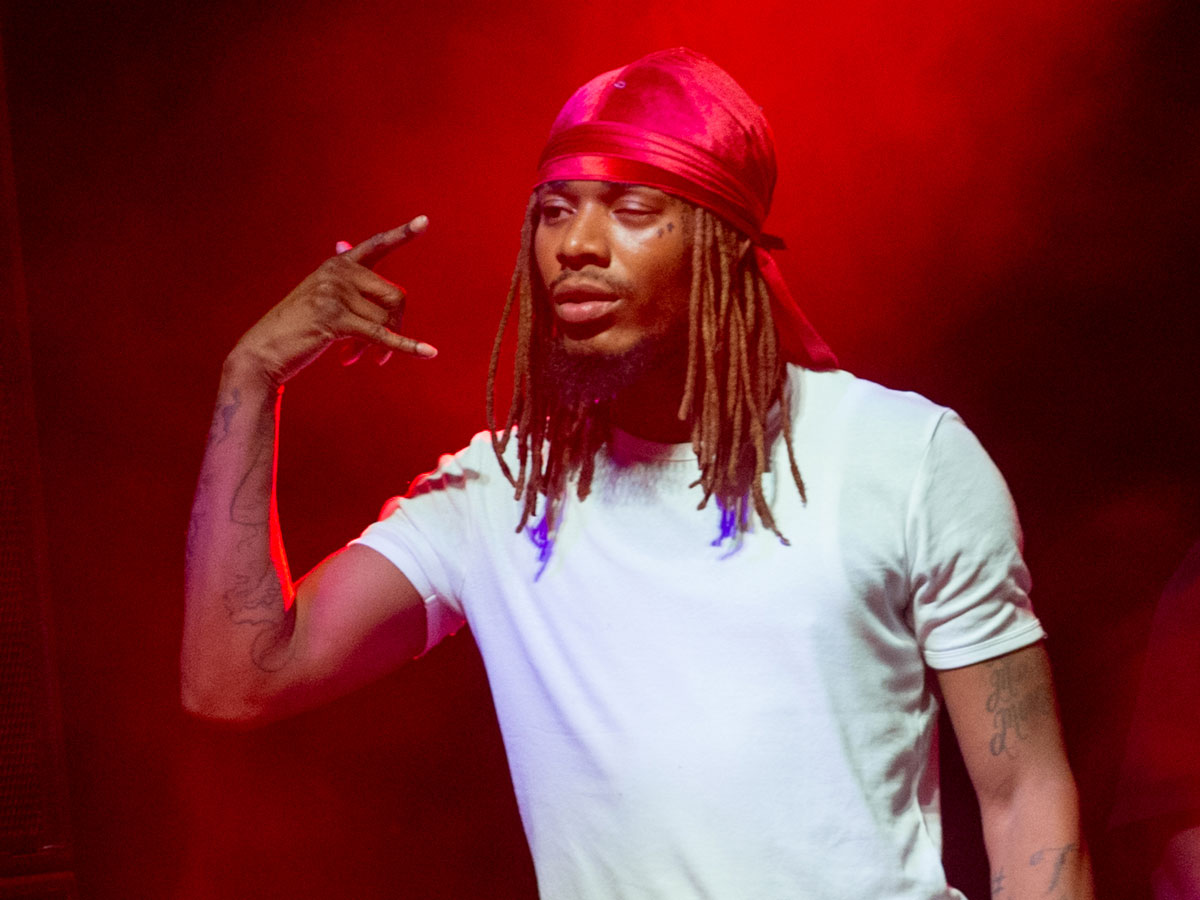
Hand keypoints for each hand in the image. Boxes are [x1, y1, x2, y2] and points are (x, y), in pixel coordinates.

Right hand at [231, 215, 436, 386]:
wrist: (262, 352)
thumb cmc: (296, 327)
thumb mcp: (319, 295)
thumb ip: (339, 277)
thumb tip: (343, 245)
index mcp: (337, 264)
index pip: (376, 245)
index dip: (402, 234)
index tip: (425, 221)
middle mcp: (338, 272)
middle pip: (395, 296)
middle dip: (395, 325)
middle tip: (379, 351)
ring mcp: (335, 293)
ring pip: (386, 320)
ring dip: (380, 347)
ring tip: (357, 356)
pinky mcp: (334, 318)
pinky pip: (380, 335)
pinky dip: (406, 346)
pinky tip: (428, 353)